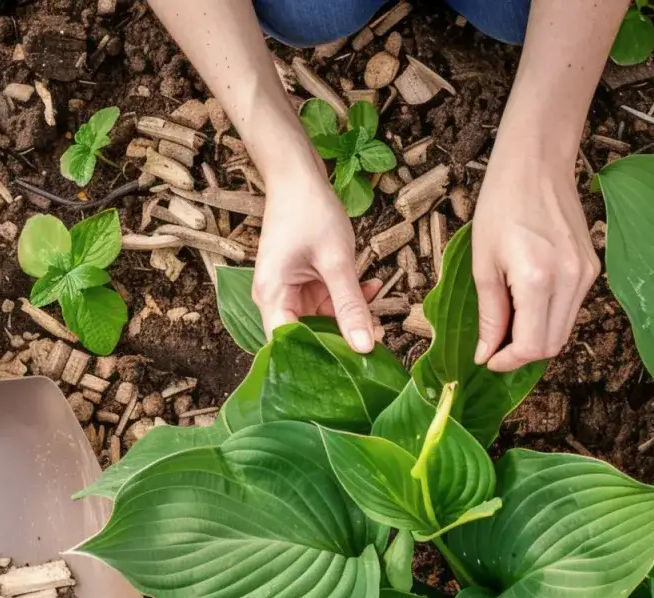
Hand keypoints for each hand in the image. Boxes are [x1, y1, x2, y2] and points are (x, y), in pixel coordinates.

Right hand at [251, 164, 377, 352]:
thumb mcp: (336, 261)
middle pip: (308, 334)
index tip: (350, 366)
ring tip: (381, 314)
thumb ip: (350, 305)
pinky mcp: (303, 280)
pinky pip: (327, 299)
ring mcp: (290, 289)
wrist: (298, 175)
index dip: (318, 360)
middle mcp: (276, 297)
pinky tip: (372, 286)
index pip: (289, 345)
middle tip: (377, 340)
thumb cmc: (309, 211)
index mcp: (272, 296)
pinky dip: (349, 296)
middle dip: (343, 338)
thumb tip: (365, 346)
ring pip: (322, 318)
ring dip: (351, 315)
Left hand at [471, 151, 599, 371]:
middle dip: (521, 354)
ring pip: (563, 330)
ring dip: (536, 337)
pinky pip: (571, 308)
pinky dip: (548, 317)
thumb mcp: (483, 262)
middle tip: (495, 346)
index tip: (488, 359)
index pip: (531, 346)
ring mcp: (586, 274)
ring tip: (509, 321)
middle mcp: (570, 281)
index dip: (507, 361)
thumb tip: (486, 353)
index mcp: (538, 279)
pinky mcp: (591, 268)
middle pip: (551, 345)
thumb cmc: (501, 205)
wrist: (537, 164)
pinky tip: (527, 301)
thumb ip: (490, 314)